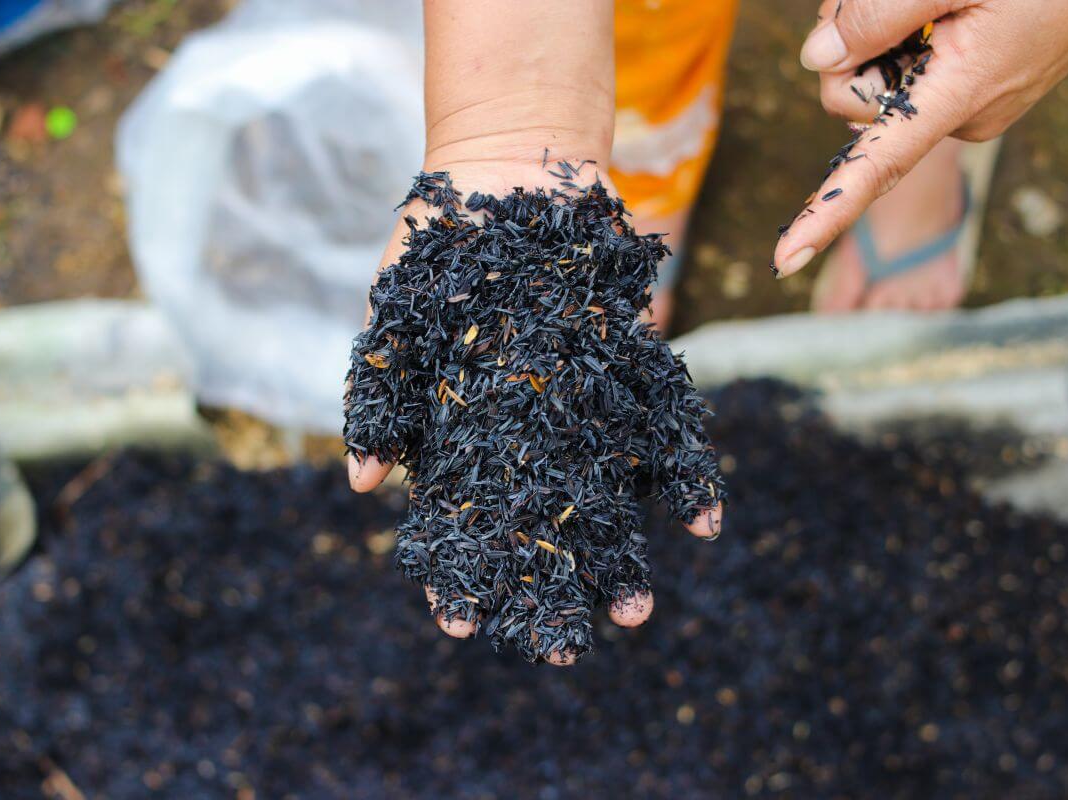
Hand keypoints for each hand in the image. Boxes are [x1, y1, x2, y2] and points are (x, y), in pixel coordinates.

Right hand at [343, 159, 724, 663]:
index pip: (458, 521)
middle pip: (536, 526)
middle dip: (546, 589)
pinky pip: (661, 432)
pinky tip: (701, 519)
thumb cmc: (440, 249)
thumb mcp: (396, 316)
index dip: (458, 573)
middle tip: (562, 650)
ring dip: (618, 554)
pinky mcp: (630, 375)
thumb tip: (366, 484)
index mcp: (464, 431)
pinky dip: (682, 473)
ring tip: (635, 611)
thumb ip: (378, 398)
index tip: (464, 625)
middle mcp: (526, 432)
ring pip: (600, 496)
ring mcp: (580, 408)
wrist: (512, 174)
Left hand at [774, 0, 1067, 277]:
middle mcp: (961, 116)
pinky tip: (943, 4)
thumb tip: (818, 58)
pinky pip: (910, 71)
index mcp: (959, 98)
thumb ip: (879, 14)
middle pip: (851, 99)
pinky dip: (904, 36)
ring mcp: (970, 103)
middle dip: (846, 46)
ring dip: (874, 33)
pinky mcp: (974, 84)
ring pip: (876, 81)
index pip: (876, 167)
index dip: (824, 214)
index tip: (784, 260)